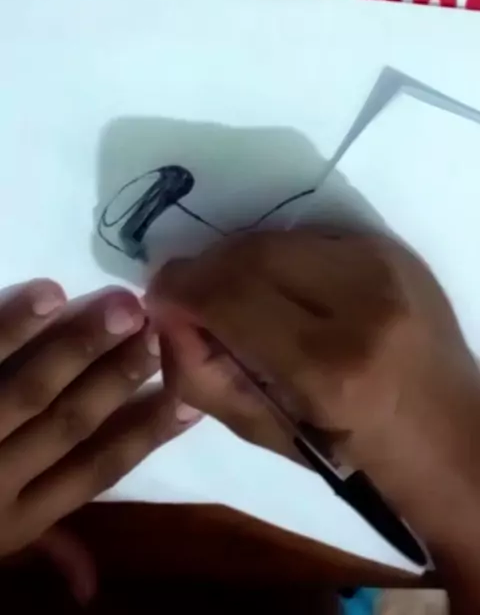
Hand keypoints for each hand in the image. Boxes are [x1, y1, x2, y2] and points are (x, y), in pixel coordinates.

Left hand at [0, 279, 197, 600]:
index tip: (189, 395)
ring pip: (28, 389)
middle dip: (120, 375)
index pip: (96, 471)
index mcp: (16, 521)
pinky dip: (9, 326)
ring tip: (122, 304)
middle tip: (159, 328)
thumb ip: (42, 556)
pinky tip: (48, 294)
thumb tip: (92, 586)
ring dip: (79, 344)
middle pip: (71, 421)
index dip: (146, 434)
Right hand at [148, 229, 479, 524]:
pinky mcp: (395, 249)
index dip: (183, 288)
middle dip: (206, 267)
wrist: (450, 434)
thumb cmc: (356, 454)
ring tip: (228, 288)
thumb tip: (166, 315)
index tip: (160, 296)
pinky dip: (278, 251)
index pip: (232, 296)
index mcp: (333, 367)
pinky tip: (276, 281)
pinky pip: (311, 234)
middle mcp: (365, 303)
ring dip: (239, 256)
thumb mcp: (267, 434)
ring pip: (280, 235)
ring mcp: (387, 267)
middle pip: (253, 253)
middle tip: (188, 291)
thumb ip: (201, 375)